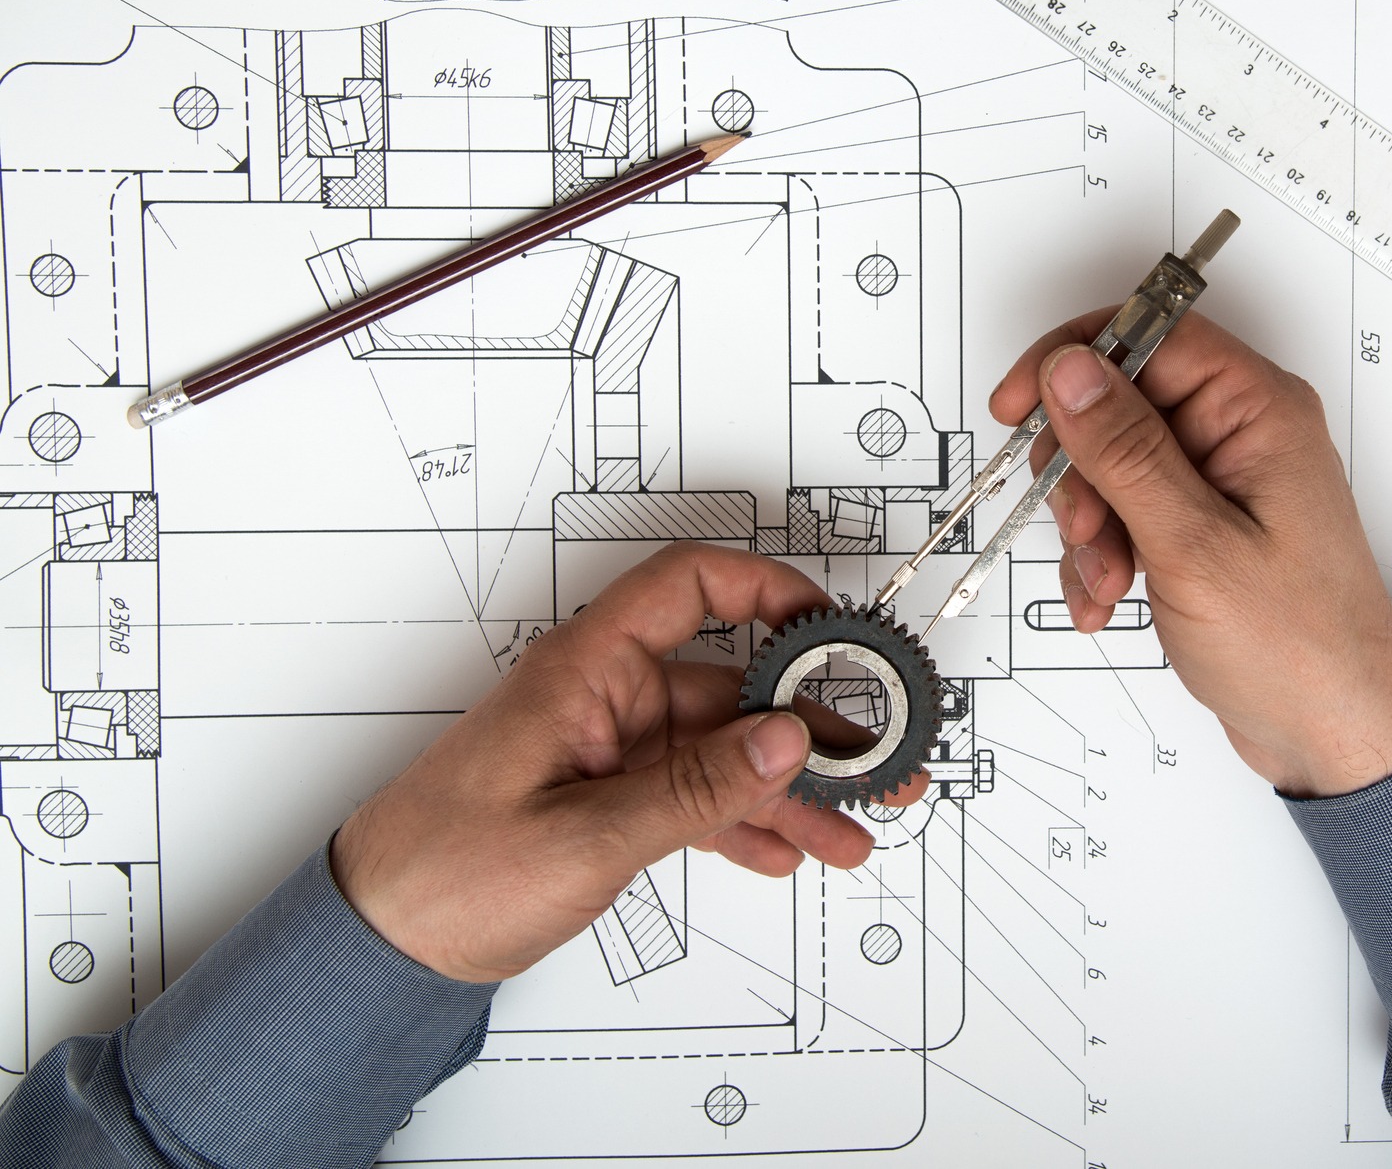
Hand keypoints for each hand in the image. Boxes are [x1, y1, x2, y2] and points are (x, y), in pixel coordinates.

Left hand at [330, 542, 927, 982]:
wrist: (377, 948)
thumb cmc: (441, 874)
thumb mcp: (583, 836)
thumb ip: (693, 790)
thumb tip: (784, 741)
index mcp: (584, 670)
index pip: (688, 586)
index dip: (765, 589)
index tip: (829, 627)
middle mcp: (603, 698)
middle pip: (729, 686)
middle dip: (808, 726)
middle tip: (873, 759)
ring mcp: (609, 750)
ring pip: (724, 752)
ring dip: (789, 790)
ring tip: (849, 826)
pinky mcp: (608, 800)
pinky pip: (696, 795)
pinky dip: (744, 822)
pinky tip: (787, 848)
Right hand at [991, 310, 1391, 797]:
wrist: (1333, 734)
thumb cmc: (1299, 648)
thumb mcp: (1193, 544)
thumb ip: (1126, 451)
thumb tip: (1071, 372)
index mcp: (1257, 411)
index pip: (1150, 334)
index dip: (1073, 360)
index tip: (1020, 405)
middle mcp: (1240, 434)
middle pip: (1119, 402)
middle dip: (1081, 471)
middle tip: (1085, 529)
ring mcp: (1219, 482)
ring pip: (1111, 464)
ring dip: (1087, 526)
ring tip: (1106, 582)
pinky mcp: (1201, 526)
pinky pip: (1124, 513)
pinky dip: (1100, 555)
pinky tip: (1106, 601)